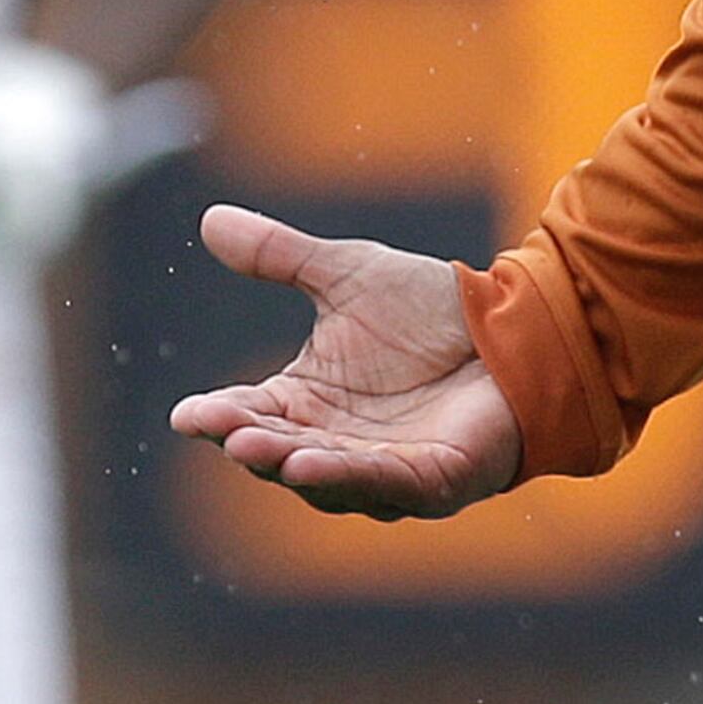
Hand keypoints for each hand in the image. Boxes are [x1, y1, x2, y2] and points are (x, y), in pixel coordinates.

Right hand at [167, 206, 523, 517]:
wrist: (517, 325)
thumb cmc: (430, 311)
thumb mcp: (347, 274)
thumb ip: (281, 256)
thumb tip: (210, 219)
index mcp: (310, 402)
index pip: (252, 415)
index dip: (219, 417)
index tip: (185, 415)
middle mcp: (339, 444)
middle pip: (281, 453)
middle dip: (253, 444)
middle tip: (224, 431)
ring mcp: (386, 468)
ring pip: (329, 479)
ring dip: (295, 467)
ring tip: (258, 450)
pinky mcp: (436, 479)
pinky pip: (390, 484)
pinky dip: (354, 477)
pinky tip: (316, 466)